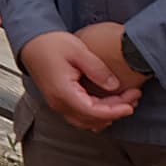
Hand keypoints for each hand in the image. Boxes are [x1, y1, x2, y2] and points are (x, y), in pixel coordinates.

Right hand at [19, 30, 140, 130]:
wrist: (32, 43)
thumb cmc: (51, 44)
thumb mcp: (78, 51)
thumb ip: (97, 70)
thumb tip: (114, 85)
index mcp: (64, 92)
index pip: (93, 112)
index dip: (114, 111)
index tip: (130, 105)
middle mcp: (59, 104)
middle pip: (92, 120)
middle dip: (116, 112)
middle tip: (133, 98)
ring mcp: (58, 105)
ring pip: (87, 122)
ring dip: (107, 115)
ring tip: (125, 101)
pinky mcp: (61, 102)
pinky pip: (81, 117)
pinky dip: (97, 114)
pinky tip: (109, 104)